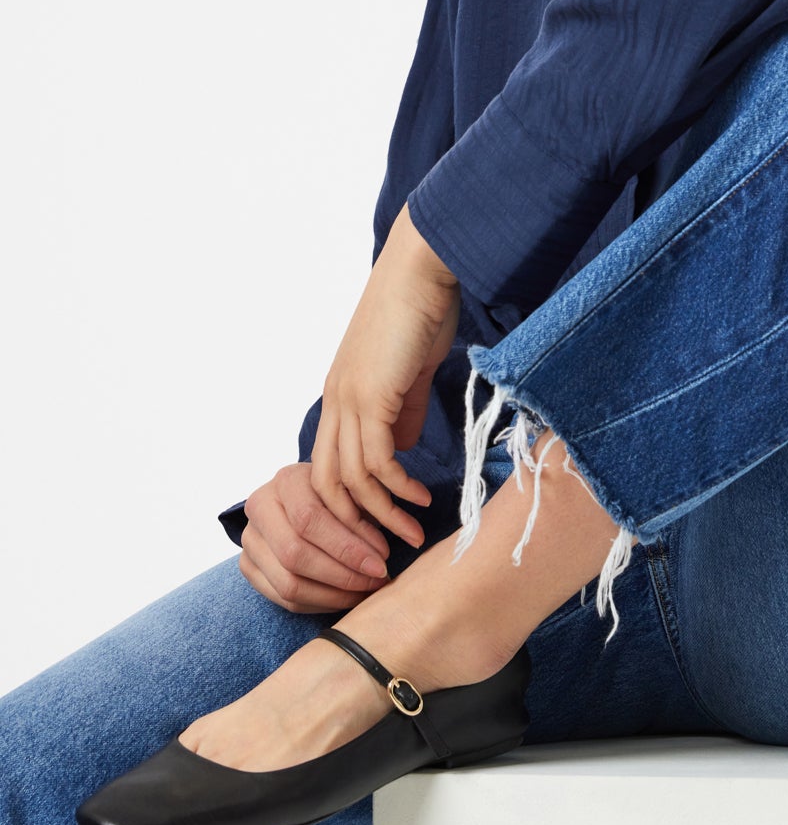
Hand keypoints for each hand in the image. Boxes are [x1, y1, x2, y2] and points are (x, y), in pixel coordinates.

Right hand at [238, 463, 393, 613]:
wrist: (299, 498)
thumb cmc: (335, 493)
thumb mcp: (351, 489)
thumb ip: (369, 509)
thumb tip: (408, 537)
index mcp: (285, 481)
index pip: (310, 519)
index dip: (348, 546)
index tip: (384, 560)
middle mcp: (259, 508)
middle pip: (296, 554)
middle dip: (344, 574)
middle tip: (378, 579)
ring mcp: (250, 541)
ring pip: (289, 583)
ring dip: (335, 594)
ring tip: (367, 591)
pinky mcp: (249, 568)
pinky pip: (284, 599)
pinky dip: (321, 603)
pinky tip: (348, 597)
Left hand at [310, 204, 461, 546]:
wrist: (421, 270)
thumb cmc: (420, 312)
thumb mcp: (409, 371)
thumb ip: (404, 409)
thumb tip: (403, 446)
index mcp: (341, 397)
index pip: (329, 468)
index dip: (350, 506)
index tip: (380, 532)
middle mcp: (336, 402)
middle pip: (327, 485)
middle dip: (356, 526)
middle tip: (386, 554)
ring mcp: (349, 400)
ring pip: (349, 479)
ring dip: (380, 516)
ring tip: (410, 536)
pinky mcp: (370, 396)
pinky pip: (375, 460)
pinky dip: (395, 488)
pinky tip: (418, 499)